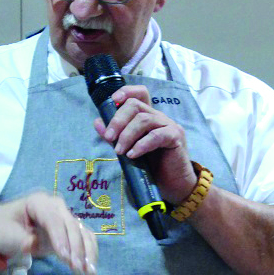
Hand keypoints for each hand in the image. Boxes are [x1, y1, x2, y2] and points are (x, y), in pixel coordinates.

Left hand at [0, 191, 97, 274]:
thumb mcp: (6, 234)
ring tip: (90, 273)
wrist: (0, 228)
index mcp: (39, 202)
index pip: (54, 220)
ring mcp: (64, 217)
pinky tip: (90, 268)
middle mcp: (55, 206)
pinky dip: (89, 253)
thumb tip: (35, 245)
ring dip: (88, 252)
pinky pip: (84, 238)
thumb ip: (22, 240)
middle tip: (77, 269)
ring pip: (82, 232)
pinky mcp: (68, 230)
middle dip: (77, 248)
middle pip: (72, 225)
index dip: (61, 238)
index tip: (65, 258)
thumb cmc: (1, 228)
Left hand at [94, 84, 198, 203]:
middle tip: (110, 137)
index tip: (113, 100)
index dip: (126, 91)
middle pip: (135, 105)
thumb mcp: (128, 148)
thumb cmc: (151, 165)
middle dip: (118, 120)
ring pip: (143, 119)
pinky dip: (141, 144)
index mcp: (147, 116)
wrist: (172, 183)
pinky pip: (156, 135)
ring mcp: (168, 125)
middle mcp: (158, 117)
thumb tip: (98, 122)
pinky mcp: (175, 137)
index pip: (140, 93)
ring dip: (127, 135)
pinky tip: (133, 155)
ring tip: (119, 151)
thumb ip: (115, 136)